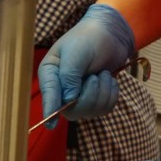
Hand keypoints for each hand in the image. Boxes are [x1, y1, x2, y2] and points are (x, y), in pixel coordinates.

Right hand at [37, 4, 136, 126]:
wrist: (111, 34)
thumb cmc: (88, 38)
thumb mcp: (76, 53)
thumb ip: (69, 76)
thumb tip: (69, 99)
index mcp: (50, 73)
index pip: (49, 95)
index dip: (50, 110)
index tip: (51, 126)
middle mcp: (61, 87)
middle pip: (71, 109)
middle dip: (90, 97)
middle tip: (97, 77)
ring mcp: (78, 95)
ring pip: (90, 111)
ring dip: (102, 93)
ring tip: (103, 74)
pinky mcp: (94, 98)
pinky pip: (103, 109)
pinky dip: (110, 96)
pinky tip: (109, 81)